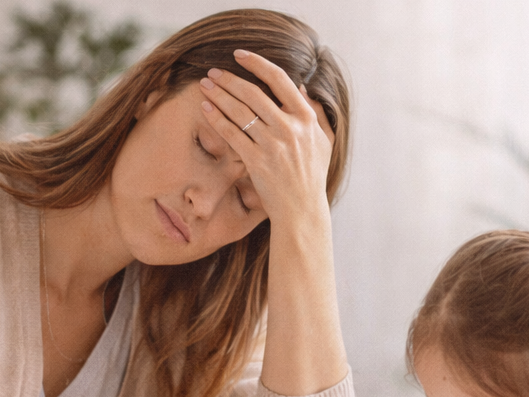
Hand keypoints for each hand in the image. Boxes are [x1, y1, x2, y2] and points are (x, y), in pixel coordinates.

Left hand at [198, 49, 334, 225]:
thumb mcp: (324, 142)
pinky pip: (233, 134)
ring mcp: (274, 145)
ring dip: (219, 95)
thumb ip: (316, 113)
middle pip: (254, 93)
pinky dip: (217, 119)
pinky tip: (206, 109)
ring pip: (240, 111)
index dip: (257, 63)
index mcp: (307, 118)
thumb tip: (302, 88)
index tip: (240, 55)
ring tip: (205, 85)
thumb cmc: (312, 176)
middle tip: (212, 72)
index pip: (280, 80)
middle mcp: (291, 128)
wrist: (302, 210)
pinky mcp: (257, 161)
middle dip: (229, 79)